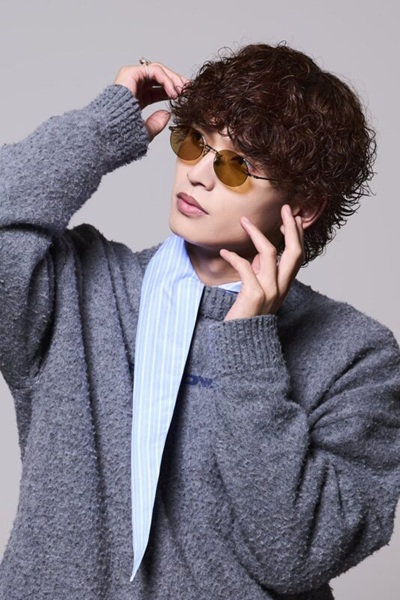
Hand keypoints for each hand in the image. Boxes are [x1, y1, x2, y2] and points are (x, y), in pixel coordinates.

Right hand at [114, 62, 187, 140]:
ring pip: (158, 70)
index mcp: (138, 97)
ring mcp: (131, 78)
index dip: (174, 90)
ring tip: (182, 92)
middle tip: (188, 89)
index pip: (159, 88)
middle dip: (176, 81)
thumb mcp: (145, 131)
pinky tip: (173, 92)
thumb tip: (167, 114)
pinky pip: (154, 71)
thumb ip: (156, 123)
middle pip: (160, 76)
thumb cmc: (122, 134)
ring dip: (173, 79)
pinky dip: (166, 79)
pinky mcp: (130, 73)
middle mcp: (134, 86)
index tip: (186, 96)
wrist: (109, 131)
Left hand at [220, 205, 304, 319]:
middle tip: (285, 209)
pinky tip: (224, 252)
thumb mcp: (257, 292)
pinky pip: (246, 267)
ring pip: (269, 253)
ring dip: (256, 234)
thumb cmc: (246, 316)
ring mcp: (269, 292)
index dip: (298, 236)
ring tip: (244, 222)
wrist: (240, 342)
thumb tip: (257, 253)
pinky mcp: (254, 295)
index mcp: (284, 287)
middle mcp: (281, 288)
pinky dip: (234, 256)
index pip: (298, 257)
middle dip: (291, 228)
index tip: (294, 218)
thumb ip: (260, 273)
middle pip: (294, 252)